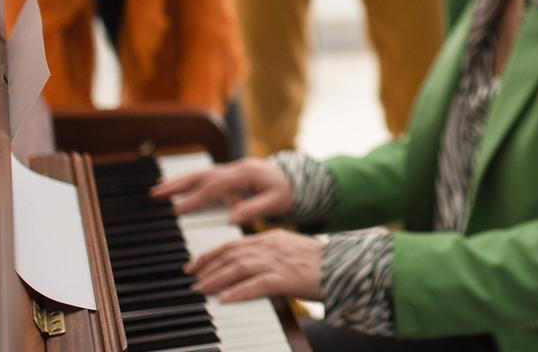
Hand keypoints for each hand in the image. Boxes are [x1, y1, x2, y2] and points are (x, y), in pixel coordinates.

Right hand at [151, 156, 293, 224]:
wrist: (293, 177)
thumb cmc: (285, 191)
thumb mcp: (276, 202)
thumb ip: (255, 209)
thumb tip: (232, 218)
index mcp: (244, 176)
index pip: (215, 187)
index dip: (196, 198)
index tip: (178, 209)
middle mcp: (234, 169)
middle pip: (201, 176)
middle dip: (177, 184)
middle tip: (155, 193)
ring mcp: (230, 170)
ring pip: (199, 174)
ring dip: (178, 182)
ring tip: (157, 190)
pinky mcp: (227, 175)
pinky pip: (203, 177)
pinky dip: (187, 182)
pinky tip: (174, 189)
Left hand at [186, 229, 323, 302]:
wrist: (346, 267)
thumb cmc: (321, 264)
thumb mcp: (291, 253)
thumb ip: (270, 255)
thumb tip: (247, 267)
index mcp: (273, 238)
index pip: (233, 243)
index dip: (211, 254)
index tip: (195, 265)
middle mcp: (272, 246)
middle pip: (231, 254)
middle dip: (207, 266)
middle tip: (190, 278)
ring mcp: (278, 262)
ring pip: (238, 267)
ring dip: (216, 279)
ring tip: (200, 289)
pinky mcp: (286, 278)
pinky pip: (256, 285)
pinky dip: (238, 291)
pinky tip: (225, 299)